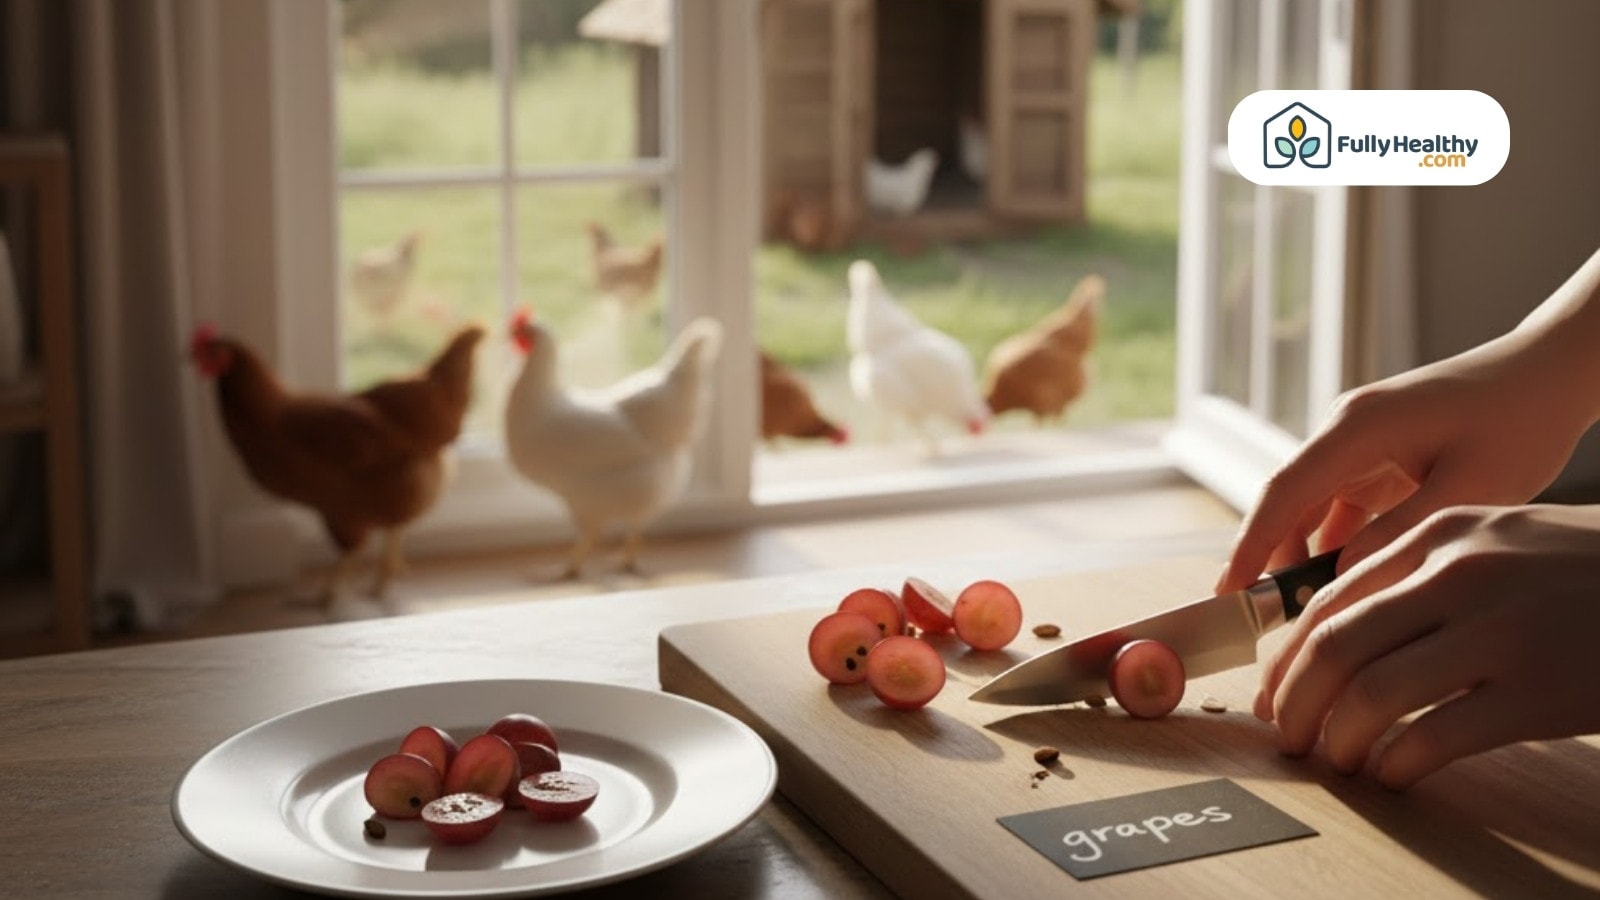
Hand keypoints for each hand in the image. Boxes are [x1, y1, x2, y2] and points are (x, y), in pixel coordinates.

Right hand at [1215, 330, 1596, 594]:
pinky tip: (1344, 582)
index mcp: (1358, 428)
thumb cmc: (1520, 421)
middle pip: (1289, 502)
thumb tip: (1342, 574)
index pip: (1285, 491)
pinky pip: (1341, 507)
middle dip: (1272, 559)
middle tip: (1267, 619)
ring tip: (1307, 611)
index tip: (1229, 592)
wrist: (1549, 374)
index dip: (1251, 544)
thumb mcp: (1470, 487)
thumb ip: (1401, 533)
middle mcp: (1345, 430)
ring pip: (1312, 509)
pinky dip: (1336, 544)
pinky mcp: (1377, 457)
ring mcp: (1358, 443)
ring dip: (1305, 555)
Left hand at [1257, 504, 1599, 789]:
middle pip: (1336, 645)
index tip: (1270, 690)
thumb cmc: (1583, 573)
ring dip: (1339, 737)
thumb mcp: (1498, 542)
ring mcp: (1501, 630)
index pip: (1328, 597)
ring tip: (1337, 759)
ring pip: (1374, 693)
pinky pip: (1435, 735)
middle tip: (1287, 736)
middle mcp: (1460, 573)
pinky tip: (1394, 775)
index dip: (1285, 655)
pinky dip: (1397, 763)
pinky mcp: (1538, 689)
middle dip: (1295, 700)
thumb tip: (1331, 630)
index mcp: (1439, 533)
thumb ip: (1422, 572)